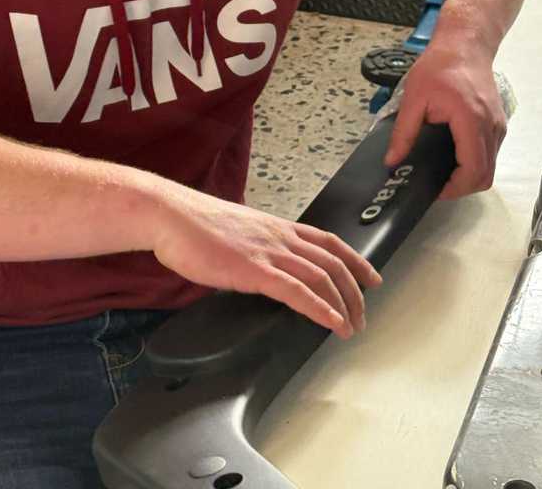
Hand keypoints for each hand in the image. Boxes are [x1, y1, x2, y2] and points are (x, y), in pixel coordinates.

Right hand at [152, 187, 382, 339]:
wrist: (170, 215)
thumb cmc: (193, 224)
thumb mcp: (236, 232)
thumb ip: (255, 247)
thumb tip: (260, 264)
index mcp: (276, 227)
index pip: (329, 241)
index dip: (355, 260)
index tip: (370, 277)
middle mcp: (280, 237)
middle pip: (333, 261)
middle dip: (355, 290)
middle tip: (364, 313)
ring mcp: (268, 252)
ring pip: (322, 276)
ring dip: (343, 304)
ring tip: (351, 326)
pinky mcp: (253, 270)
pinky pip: (297, 291)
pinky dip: (320, 308)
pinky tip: (331, 322)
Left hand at [385, 42, 506, 199]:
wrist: (463, 45)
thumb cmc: (440, 66)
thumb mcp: (413, 99)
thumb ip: (403, 133)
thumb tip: (392, 160)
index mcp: (470, 120)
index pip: (472, 169)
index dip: (454, 188)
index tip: (433, 189)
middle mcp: (490, 126)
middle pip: (485, 175)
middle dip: (461, 187)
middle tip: (436, 185)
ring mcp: (497, 125)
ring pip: (490, 166)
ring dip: (469, 176)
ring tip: (442, 173)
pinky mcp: (496, 123)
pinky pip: (491, 153)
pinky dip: (475, 163)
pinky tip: (453, 157)